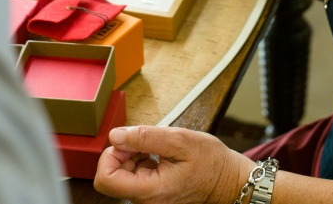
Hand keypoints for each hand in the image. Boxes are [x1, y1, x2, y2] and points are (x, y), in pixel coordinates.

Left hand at [94, 125, 253, 203]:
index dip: (110, 156)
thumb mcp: (180, 140)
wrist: (227, 180)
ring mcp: (148, 201)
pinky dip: (140, 161)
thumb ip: (145, 137)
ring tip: (157, 150)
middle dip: (123, 153)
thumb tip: (116, 136)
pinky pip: (133, 177)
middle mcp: (146, 202)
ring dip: (133, 156)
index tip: (128, 142)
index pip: (105, 180)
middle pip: (111, 176)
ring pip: (121, 175)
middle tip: (147, 143)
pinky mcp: (151, 195)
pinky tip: (158, 156)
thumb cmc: (210, 162)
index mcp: (151, 191)